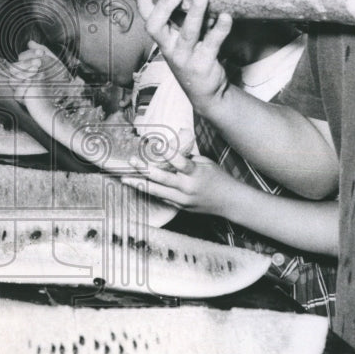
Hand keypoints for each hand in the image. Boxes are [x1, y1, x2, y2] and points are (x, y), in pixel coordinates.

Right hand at [12, 41, 80, 99]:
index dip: (29, 54)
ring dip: (24, 74)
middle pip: (13, 68)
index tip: (41, 53)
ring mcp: (22, 89)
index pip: (21, 57)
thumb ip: (42, 50)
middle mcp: (23, 78)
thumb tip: (30, 42)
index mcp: (29, 67)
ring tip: (37, 72)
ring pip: (12, 79)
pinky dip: (24, 87)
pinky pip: (17, 93)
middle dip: (26, 63)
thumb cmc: (60, 79)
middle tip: (39, 63)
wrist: (67, 96)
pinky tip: (34, 82)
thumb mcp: (53, 61)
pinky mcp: (24, 100)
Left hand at [122, 145, 238, 215]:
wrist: (229, 202)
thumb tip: (170, 150)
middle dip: (145, 170)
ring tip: (125, 179)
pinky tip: (138, 187)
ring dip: (140, 184)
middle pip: (163, 179)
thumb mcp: (205, 163)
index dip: (169, 153)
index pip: (180, 162)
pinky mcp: (180, 208)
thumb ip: (187, 158)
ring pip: (158, 192)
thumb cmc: (218, 178)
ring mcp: (183, 200)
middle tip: (132, 161)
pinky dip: (150, 192)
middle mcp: (187, 187)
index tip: (157, 146)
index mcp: (196, 173)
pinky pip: (162, 199)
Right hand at [136, 0, 232, 112]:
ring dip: (195, 15)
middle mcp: (168, 46)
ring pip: (186, 34)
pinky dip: (219, 29)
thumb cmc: (193, 55)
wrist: (205, 91)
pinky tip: (225, 17)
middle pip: (154, 26)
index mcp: (162, 35)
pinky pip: (211, 44)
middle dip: (163, 8)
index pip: (145, 13)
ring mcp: (184, 57)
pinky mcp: (202, 64)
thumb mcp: (183, 35)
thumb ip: (185, 14)